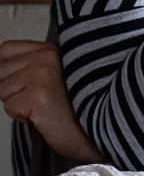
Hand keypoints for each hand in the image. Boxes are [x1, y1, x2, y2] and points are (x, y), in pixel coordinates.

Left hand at [0, 40, 103, 162]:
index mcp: (52, 50)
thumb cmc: (79, 106)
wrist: (102, 125)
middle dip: (10, 88)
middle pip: (0, 71)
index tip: (14, 82)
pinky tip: (42, 115)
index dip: (4, 67)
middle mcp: (46, 57)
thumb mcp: (57, 76)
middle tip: (36, 98)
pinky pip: (9, 107)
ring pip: (2, 90)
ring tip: (42, 106)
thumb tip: (1, 64)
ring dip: (16, 103)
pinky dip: (21, 116)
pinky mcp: (37, 96)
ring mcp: (41, 75)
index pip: (6, 49)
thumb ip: (32, 65)